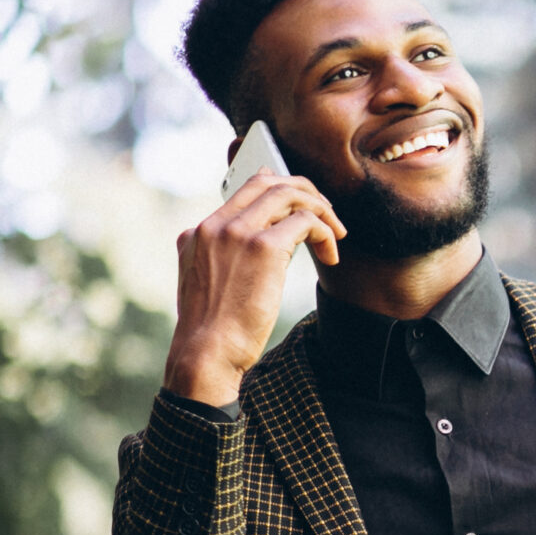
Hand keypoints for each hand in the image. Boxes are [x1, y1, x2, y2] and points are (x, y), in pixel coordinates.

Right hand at [163, 174, 346, 406]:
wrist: (205, 352)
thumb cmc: (211, 330)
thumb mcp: (202, 284)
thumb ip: (216, 258)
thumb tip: (245, 252)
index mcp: (199, 232)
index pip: (244, 189)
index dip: (280, 187)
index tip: (303, 201)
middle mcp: (216, 225)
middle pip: (268, 183)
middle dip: (305, 191)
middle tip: (327, 212)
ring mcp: (238, 233)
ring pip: (289, 195)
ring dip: (320, 210)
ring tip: (336, 234)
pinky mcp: (263, 248)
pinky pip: (305, 221)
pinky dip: (325, 233)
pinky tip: (331, 255)